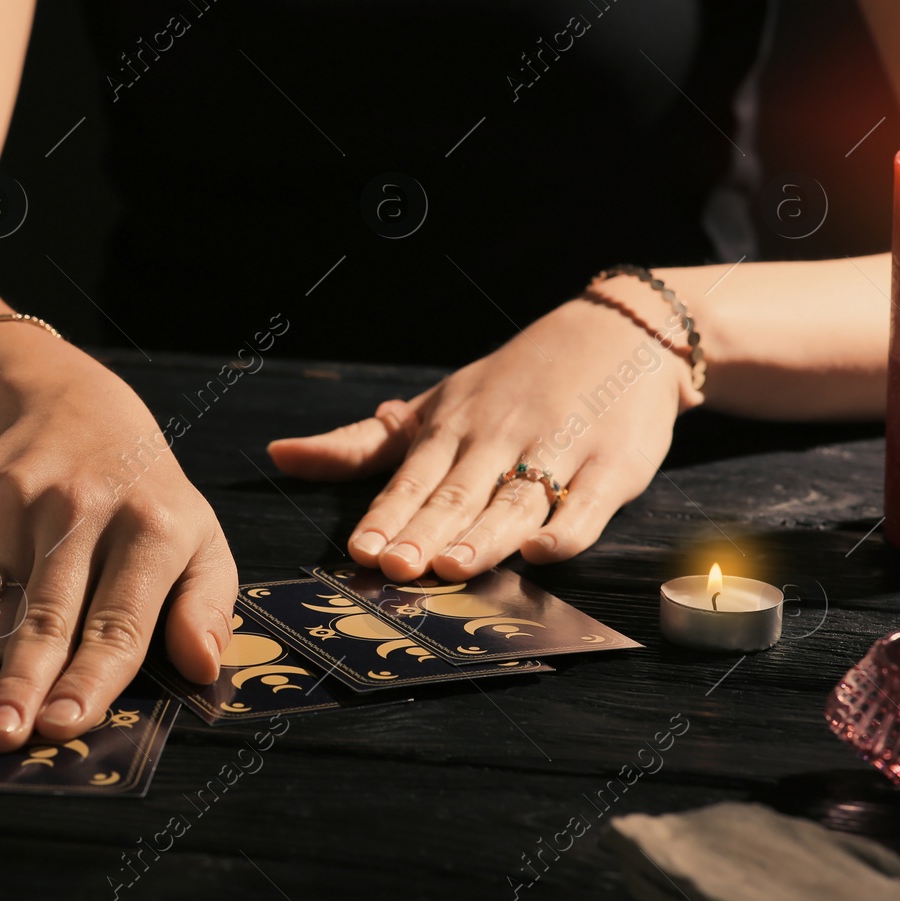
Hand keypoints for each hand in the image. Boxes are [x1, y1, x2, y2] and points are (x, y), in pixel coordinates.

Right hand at [0, 326, 235, 750]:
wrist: (75, 410)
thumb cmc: (148, 501)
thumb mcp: (200, 542)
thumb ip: (207, 609)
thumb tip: (203, 667)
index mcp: (153, 527)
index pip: (118, 622)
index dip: (89, 679)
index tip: (66, 725)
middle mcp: (82, 507)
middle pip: (46, 618)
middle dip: (22, 685)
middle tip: (1, 737)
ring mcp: (19, 496)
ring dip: (5, 651)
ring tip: (25, 655)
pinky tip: (7, 590)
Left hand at [266, 291, 700, 581]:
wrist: (620, 335)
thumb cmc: (514, 383)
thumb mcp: (435, 406)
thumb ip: (360, 444)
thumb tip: (279, 455)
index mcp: (452, 428)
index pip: (412, 478)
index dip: (386, 515)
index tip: (361, 550)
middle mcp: (499, 439)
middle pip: (458, 493)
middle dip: (425, 531)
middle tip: (394, 566)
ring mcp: (557, 450)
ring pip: (516, 500)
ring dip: (485, 535)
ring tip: (453, 566)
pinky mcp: (611, 466)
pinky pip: (588, 503)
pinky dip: (567, 528)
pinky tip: (543, 551)